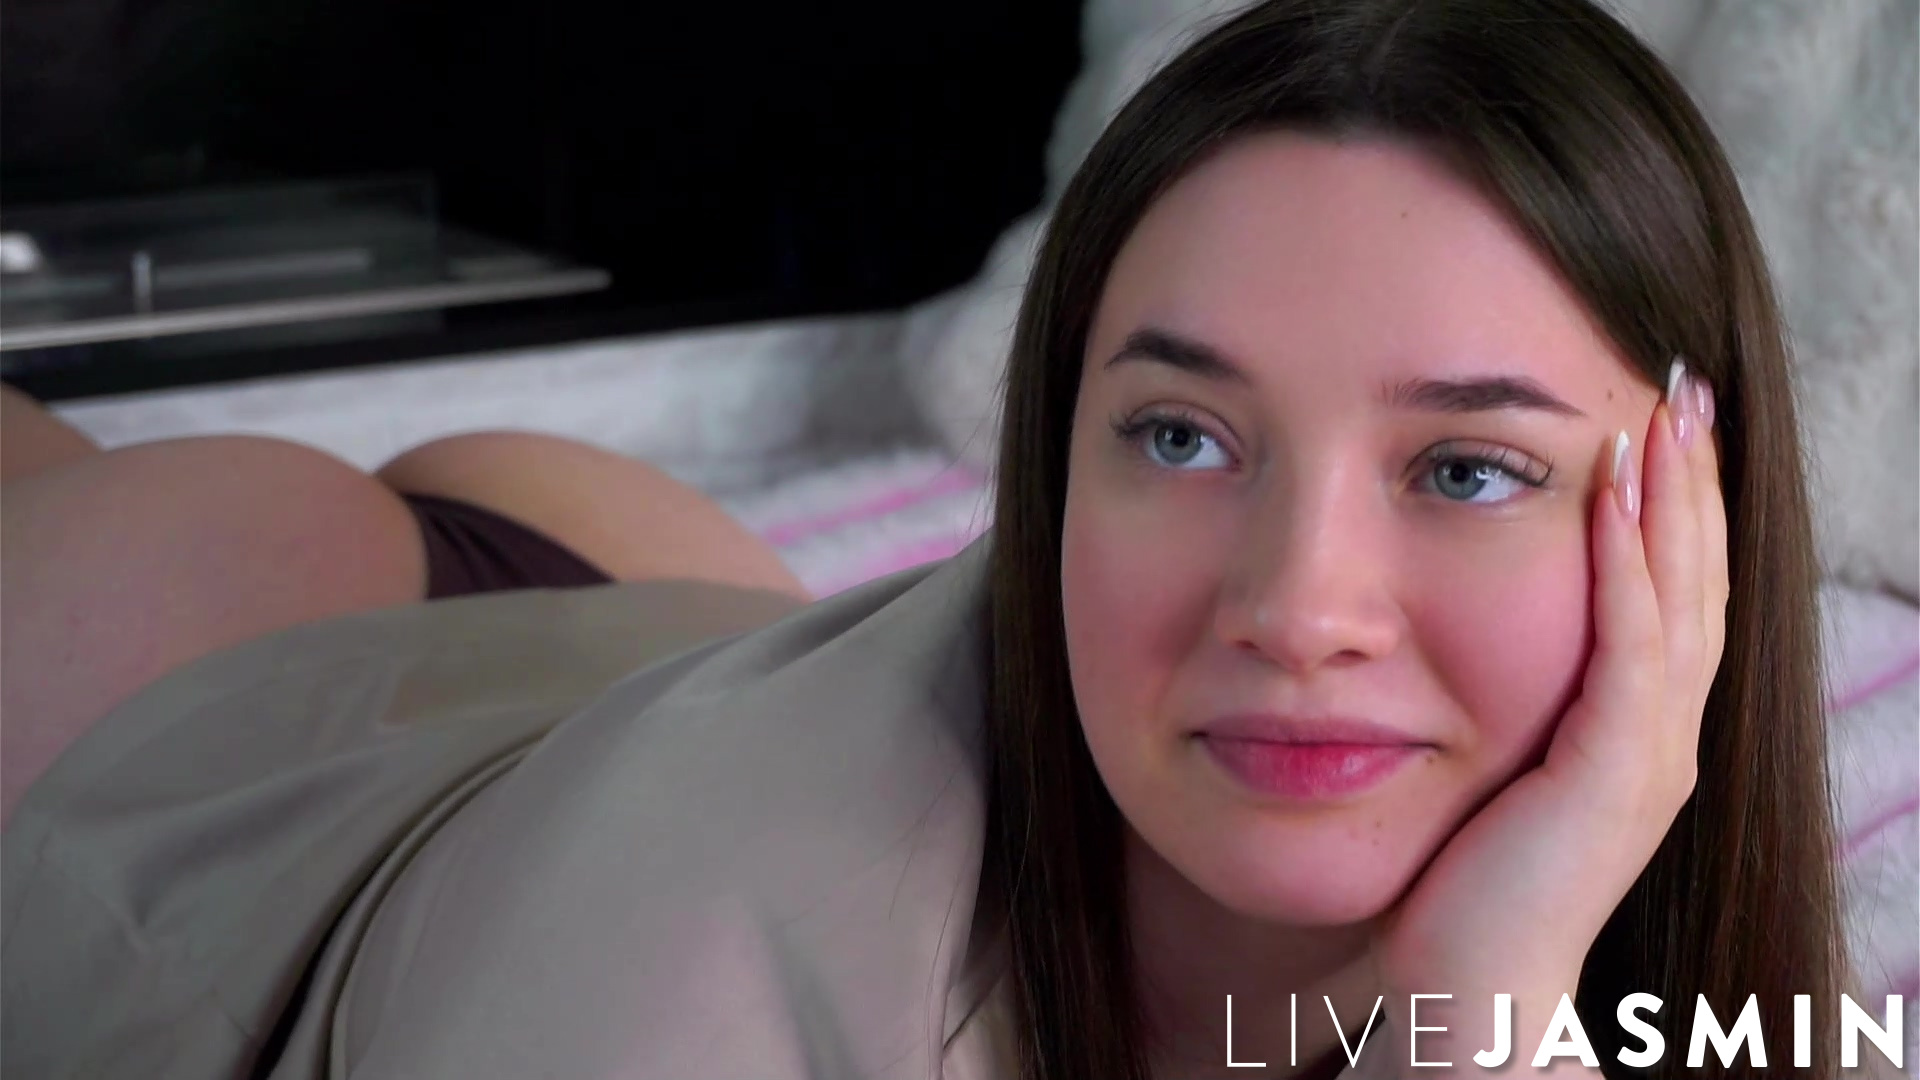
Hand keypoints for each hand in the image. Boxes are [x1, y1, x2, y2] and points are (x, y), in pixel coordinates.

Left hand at [1369, 364, 1727, 1071]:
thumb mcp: (1486, 763)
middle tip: (1684, 382)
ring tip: (1663, 409)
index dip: (1669, 503)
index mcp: (1632, 728)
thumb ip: (1496, 698)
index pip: (1668, 591)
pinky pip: (1632, 650)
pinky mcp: (1617, 776)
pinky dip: (1627, 568)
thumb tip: (1445, 630)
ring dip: (1672, 499)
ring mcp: (1649, 756)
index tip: (1652, 413)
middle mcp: (1659, 735)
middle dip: (1690, 477)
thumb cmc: (1458, 880)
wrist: (1468, 987)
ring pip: (1680, 600)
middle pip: (1695, 580)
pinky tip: (1610, 497)